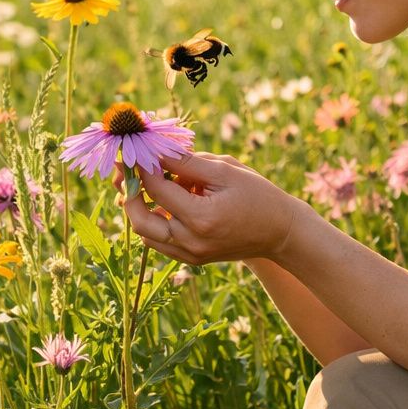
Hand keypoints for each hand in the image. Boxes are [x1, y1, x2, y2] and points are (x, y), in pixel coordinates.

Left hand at [120, 151, 304, 264]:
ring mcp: (190, 254)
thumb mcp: (225, 171)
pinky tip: (162, 200)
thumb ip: (186, 162)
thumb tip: (154, 149)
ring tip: (146, 182)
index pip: (156, 189)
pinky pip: (158, 242)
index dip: (142, 166)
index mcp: (201, 217)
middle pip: (139, 218)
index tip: (136, 149)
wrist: (280, 232)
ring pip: (145, 232)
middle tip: (127, 169)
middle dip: (129, 191)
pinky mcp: (190, 259)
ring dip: (140, 206)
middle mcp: (191, 241)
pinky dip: (153, 220)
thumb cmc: (257, 195)